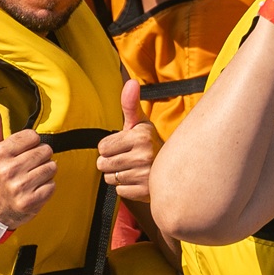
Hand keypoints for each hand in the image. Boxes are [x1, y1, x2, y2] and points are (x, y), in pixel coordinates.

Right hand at [0, 99, 58, 224]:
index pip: (33, 136)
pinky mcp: (31, 202)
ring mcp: (20, 187)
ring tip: (31, 178)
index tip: (20, 153)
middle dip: (39, 157)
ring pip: (52, 167)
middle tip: (26, 167)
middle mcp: (8, 170)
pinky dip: (47, 187)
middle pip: (45, 150)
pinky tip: (34, 190)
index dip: (30, 144)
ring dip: (45, 172)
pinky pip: (53, 185)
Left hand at [98, 79, 157, 205]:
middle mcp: (144, 155)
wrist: (171, 167)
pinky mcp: (145, 192)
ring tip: (132, 168)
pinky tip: (137, 180)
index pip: (102, 147)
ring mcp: (145, 175)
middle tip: (127, 158)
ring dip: (118, 175)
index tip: (124, 145)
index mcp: (140, 136)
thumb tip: (131, 82)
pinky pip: (119, 191)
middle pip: (103, 164)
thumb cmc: (148, 142)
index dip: (110, 147)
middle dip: (111, 162)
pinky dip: (126, 188)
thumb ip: (129, 104)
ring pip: (110, 178)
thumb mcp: (139, 122)